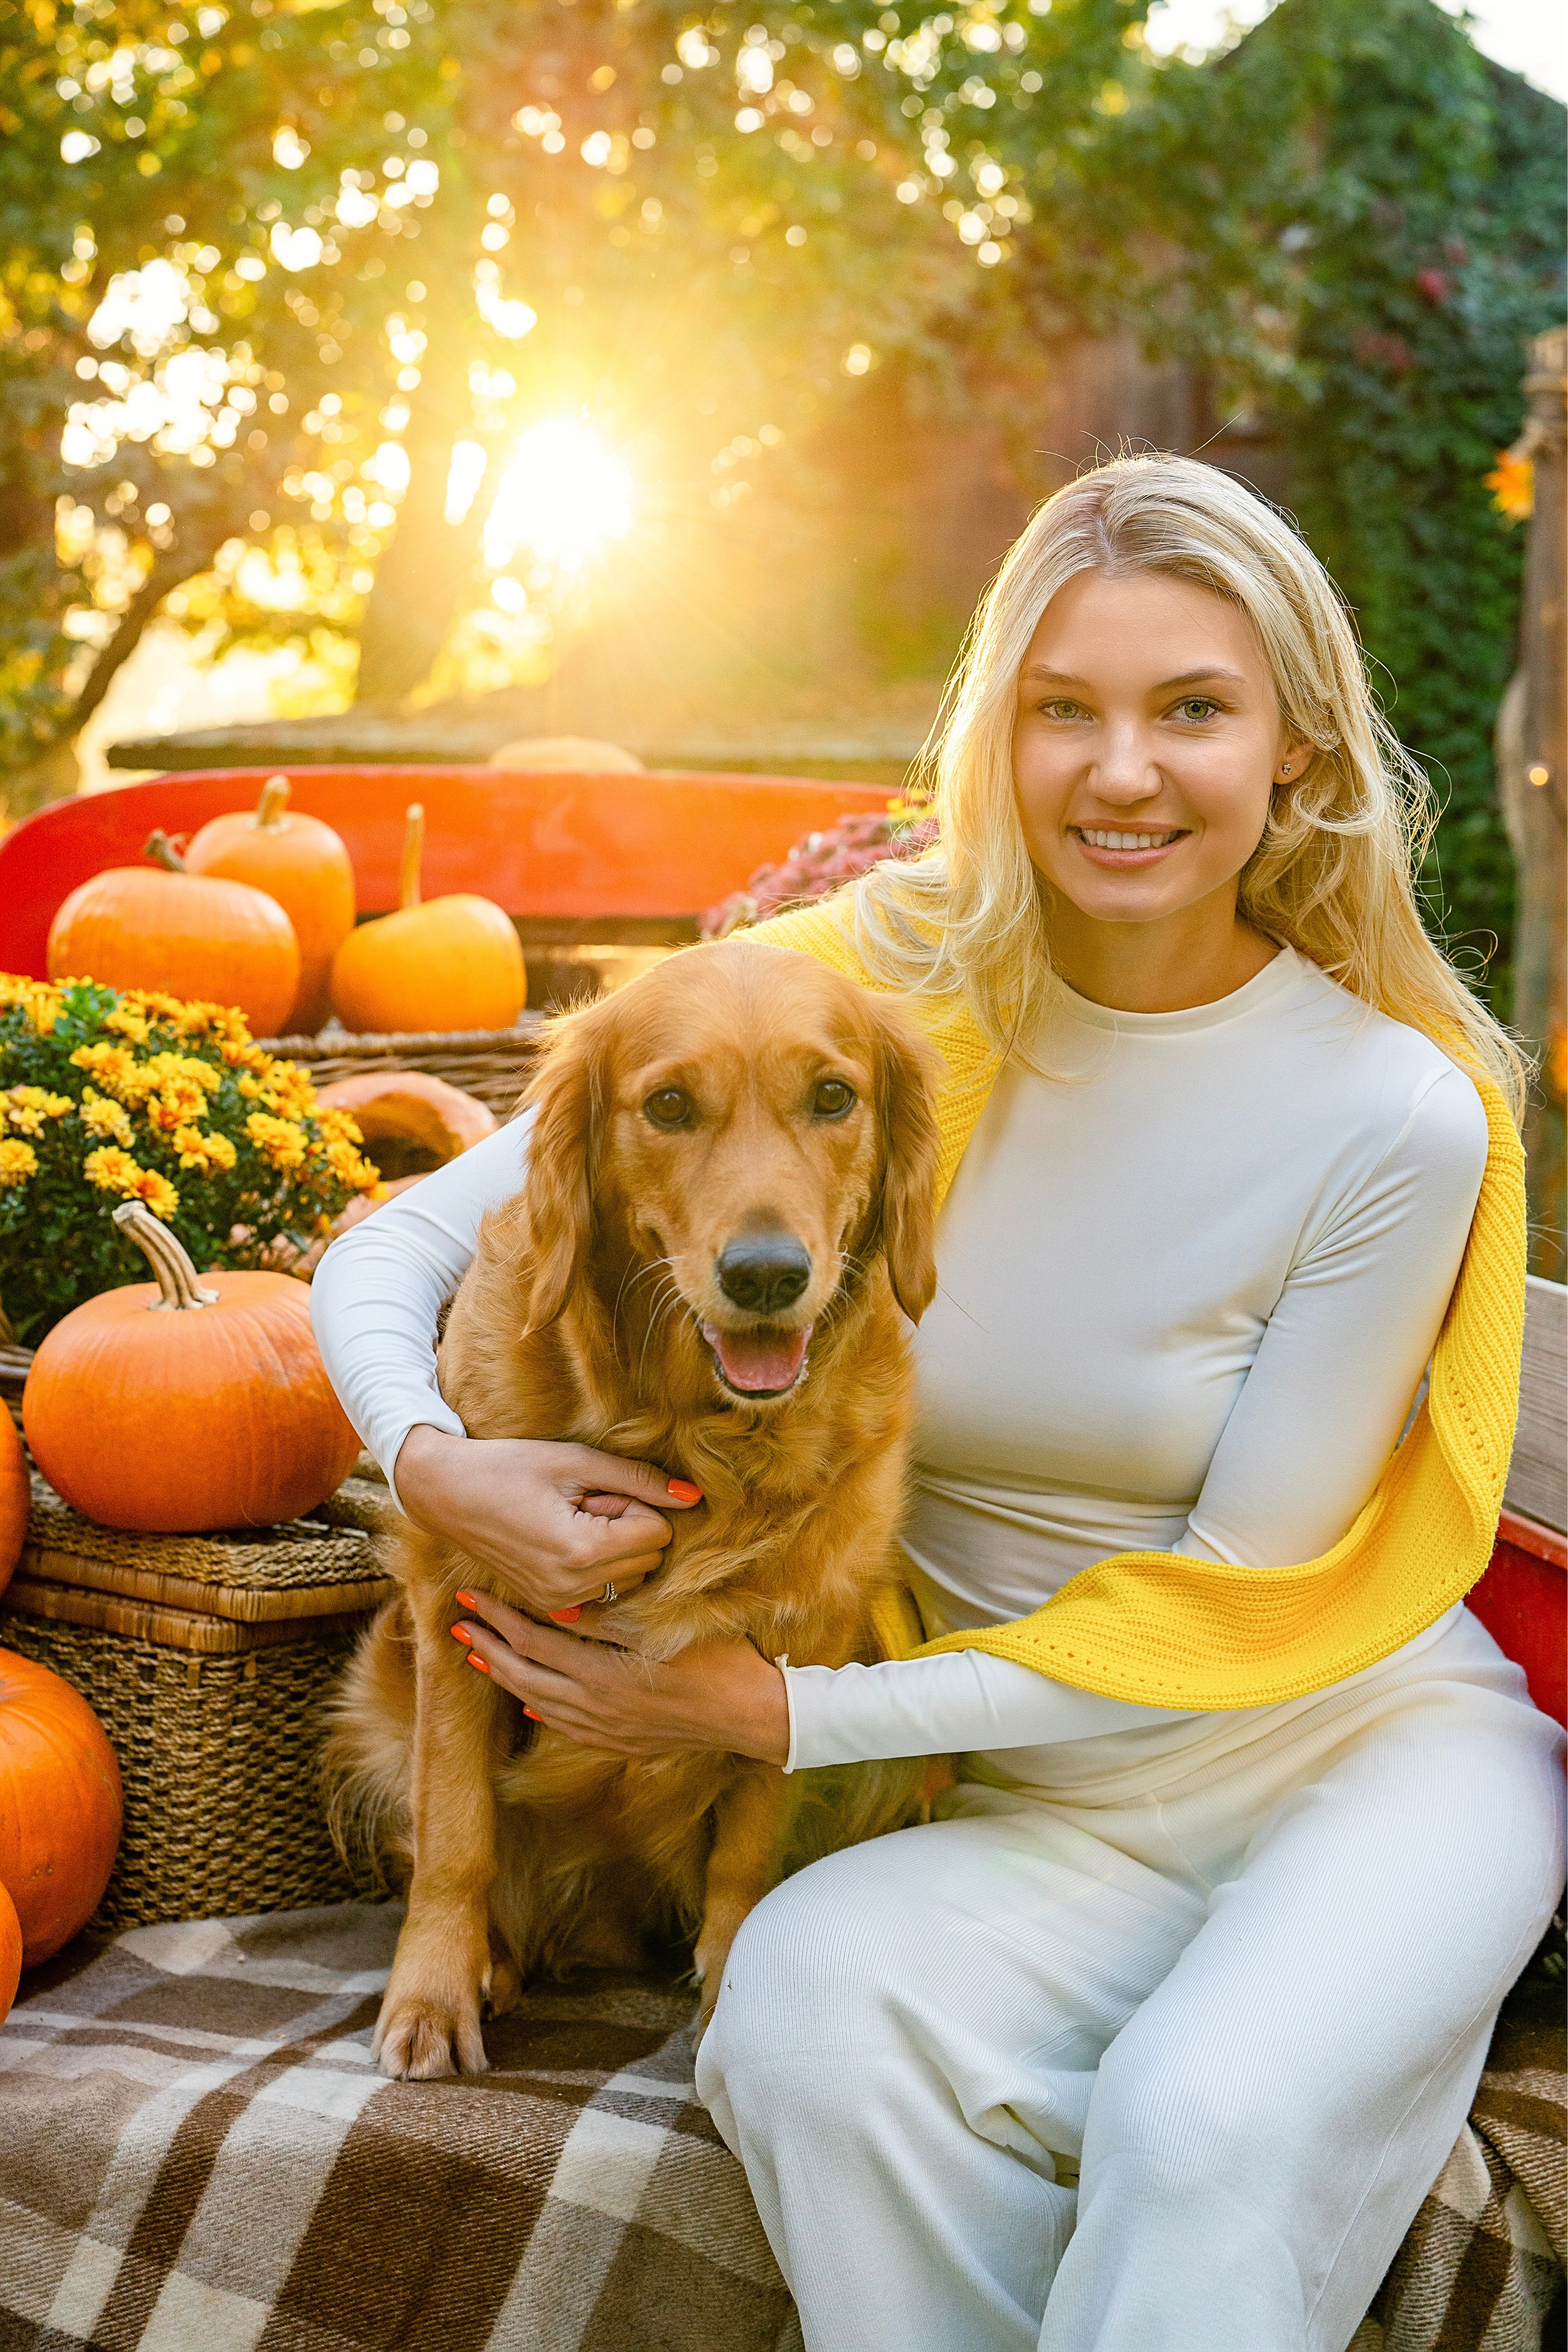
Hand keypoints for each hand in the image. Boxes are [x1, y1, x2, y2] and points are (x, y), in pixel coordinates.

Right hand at [394, 1426, 702, 1619]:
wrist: (447, 1493)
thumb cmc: (510, 1467)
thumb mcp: (577, 1462)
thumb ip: (639, 1480)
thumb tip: (693, 1497)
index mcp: (580, 1552)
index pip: (657, 1535)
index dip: (635, 1504)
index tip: (596, 1491)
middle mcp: (572, 1588)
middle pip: (648, 1559)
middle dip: (628, 1527)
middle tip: (583, 1503)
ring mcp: (559, 1602)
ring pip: (630, 1577)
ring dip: (614, 1547)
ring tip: (571, 1520)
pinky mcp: (550, 1605)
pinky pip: (603, 1589)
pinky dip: (596, 1564)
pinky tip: (562, 1540)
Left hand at [449, 1587, 790, 1765]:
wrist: (754, 1715)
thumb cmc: (719, 1659)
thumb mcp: (664, 1628)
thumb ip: (609, 1620)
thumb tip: (556, 1610)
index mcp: (603, 1675)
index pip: (533, 1642)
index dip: (498, 1618)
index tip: (471, 1597)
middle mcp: (595, 1708)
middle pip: (525, 1676)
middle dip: (488, 1648)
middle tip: (458, 1626)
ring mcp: (607, 1729)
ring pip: (540, 1703)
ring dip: (506, 1679)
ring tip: (480, 1659)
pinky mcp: (622, 1742)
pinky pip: (567, 1727)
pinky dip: (542, 1709)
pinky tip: (531, 1703)